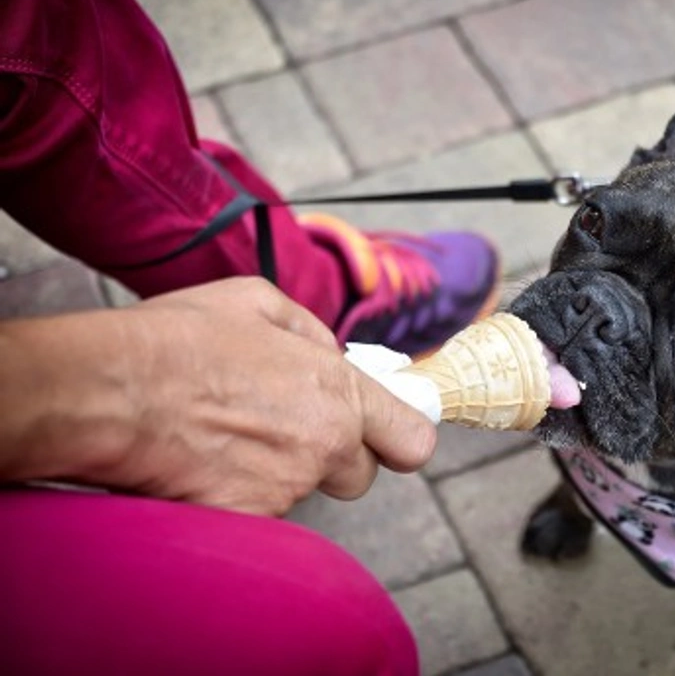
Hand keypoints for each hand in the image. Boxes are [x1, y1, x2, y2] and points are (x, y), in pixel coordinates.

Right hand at [0, 277, 436, 515]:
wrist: (111, 390)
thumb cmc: (179, 339)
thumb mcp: (257, 302)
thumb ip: (312, 334)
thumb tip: (331, 354)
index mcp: (339, 393)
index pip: (412, 440)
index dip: (401, 440)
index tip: (391, 439)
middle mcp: (325, 446)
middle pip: (359, 477)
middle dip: (332, 460)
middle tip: (283, 433)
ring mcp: (287, 490)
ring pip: (301, 495)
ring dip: (277, 476)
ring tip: (223, 439)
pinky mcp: (247, 522)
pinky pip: (258, 518)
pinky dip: (235, 499)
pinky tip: (201, 468)